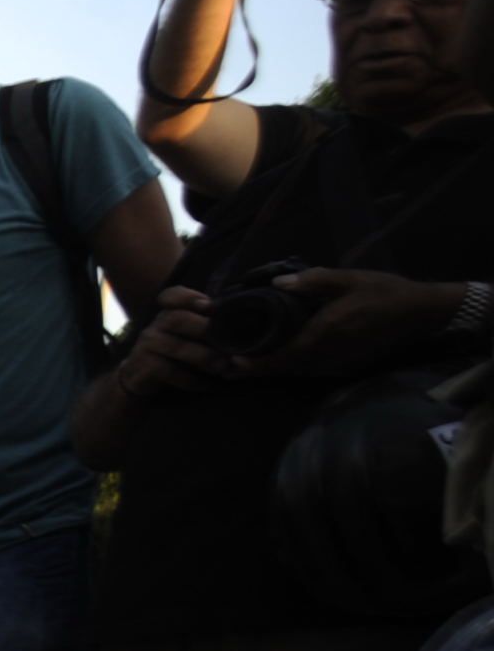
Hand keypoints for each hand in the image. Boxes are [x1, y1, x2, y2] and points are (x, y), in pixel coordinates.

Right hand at [113, 286, 228, 399]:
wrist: (139, 379)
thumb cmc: (173, 356)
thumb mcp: (187, 337)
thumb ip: (208, 328)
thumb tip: (246, 327)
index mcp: (168, 314)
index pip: (171, 296)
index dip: (187, 297)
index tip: (209, 305)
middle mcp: (155, 326)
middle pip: (176, 319)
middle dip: (204, 329)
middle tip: (227, 342)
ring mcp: (147, 346)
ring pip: (175, 346)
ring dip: (203, 357)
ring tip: (224, 366)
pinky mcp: (142, 367)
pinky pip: (169, 370)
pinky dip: (191, 379)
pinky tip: (206, 384)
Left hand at [247, 268, 464, 383]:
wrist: (419, 312)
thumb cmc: (383, 292)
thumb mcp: (348, 279)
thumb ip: (313, 281)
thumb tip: (276, 283)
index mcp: (324, 333)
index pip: (284, 356)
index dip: (257, 364)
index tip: (233, 364)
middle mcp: (327, 354)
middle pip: (286, 368)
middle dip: (259, 369)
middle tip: (230, 365)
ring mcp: (338, 362)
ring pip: (298, 372)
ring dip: (275, 369)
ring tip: (248, 363)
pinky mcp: (346, 364)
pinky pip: (313, 370)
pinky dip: (294, 367)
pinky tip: (282, 358)